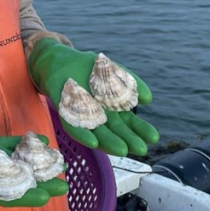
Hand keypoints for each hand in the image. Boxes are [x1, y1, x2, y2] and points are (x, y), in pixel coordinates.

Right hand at [0, 111, 67, 206]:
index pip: (7, 193)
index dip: (27, 196)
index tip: (48, 197)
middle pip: (17, 181)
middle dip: (39, 183)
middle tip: (64, 183)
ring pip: (15, 164)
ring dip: (35, 164)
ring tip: (58, 164)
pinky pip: (6, 145)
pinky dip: (21, 144)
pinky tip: (38, 141)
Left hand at [28, 39, 158, 155]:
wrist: (56, 60)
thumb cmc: (86, 67)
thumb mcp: (110, 70)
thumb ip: (128, 81)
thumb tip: (148, 98)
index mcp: (110, 107)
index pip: (128, 121)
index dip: (140, 129)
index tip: (153, 137)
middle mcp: (98, 115)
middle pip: (115, 130)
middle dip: (128, 139)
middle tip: (141, 149)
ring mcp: (82, 115)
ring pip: (97, 132)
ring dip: (109, 142)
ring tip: (123, 150)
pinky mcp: (65, 113)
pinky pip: (74, 126)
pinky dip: (83, 134)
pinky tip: (93, 142)